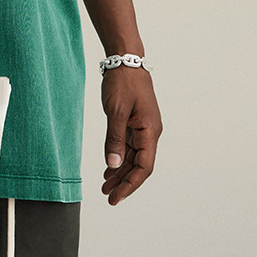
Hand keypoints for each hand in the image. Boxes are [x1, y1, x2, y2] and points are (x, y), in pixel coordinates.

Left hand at [101, 67, 161, 204]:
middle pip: (139, 165)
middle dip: (124, 182)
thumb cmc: (122, 82)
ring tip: (105, 185)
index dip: (130, 184)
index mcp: (150, 131)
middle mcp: (150, 132)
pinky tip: (109, 167)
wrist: (125, 60)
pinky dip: (119, 157)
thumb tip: (113, 165)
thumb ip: (114, 139)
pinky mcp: (135, 122)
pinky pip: (129, 145)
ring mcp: (143, 127)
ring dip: (120, 171)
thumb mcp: (116, 111)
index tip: (116, 197)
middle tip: (107, 196)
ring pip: (133, 157)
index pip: (144, 167)